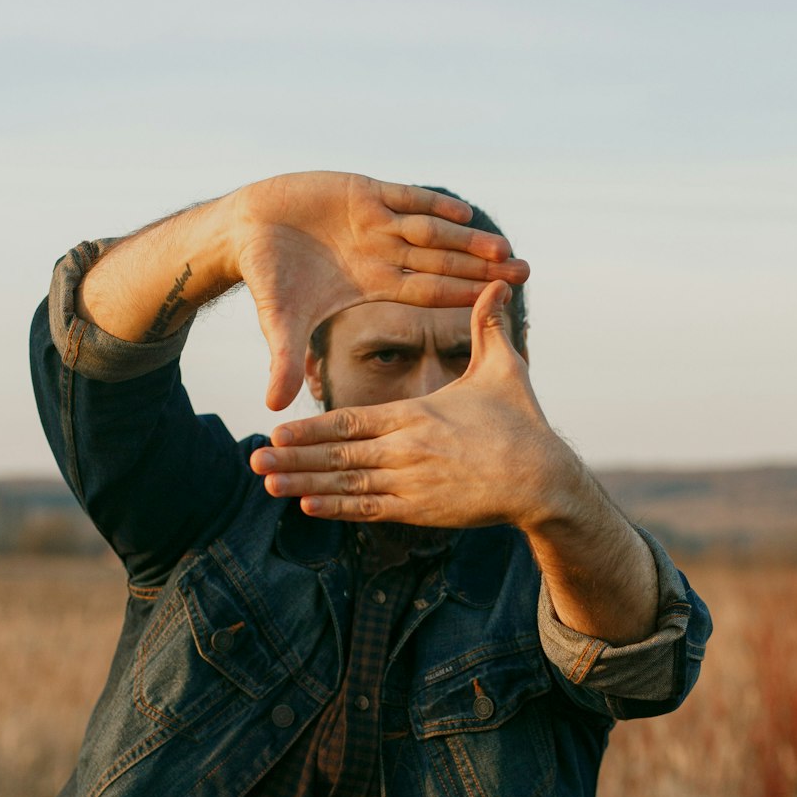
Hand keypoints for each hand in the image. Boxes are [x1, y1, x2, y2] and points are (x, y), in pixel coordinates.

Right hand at [232, 174, 528, 409]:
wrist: (246, 231)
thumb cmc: (267, 278)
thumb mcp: (279, 323)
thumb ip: (285, 361)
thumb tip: (273, 407)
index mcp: (374, 284)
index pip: (428, 292)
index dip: (462, 296)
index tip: (498, 303)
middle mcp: (383, 253)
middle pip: (442, 261)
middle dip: (480, 266)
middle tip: (523, 272)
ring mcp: (376, 221)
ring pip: (431, 230)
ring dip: (467, 239)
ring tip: (503, 248)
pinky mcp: (361, 192)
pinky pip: (404, 198)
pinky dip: (431, 203)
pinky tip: (462, 212)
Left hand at [249, 281, 577, 530]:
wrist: (542, 479)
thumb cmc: (523, 424)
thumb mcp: (504, 370)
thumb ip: (490, 329)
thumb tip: (496, 285)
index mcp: (415, 416)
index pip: (351, 422)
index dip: (311, 427)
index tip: (278, 430)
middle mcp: (405, 450)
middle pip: (337, 455)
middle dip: (294, 458)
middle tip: (254, 460)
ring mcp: (411, 484)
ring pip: (346, 485)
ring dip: (304, 485)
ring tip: (267, 484)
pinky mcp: (422, 511)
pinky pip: (370, 511)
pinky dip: (338, 509)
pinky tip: (308, 506)